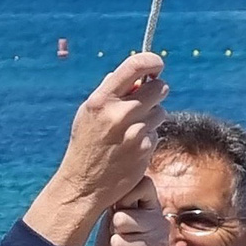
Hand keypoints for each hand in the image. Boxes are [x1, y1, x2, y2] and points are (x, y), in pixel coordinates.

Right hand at [57, 53, 168, 211]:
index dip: (152, 61)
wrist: (84, 185)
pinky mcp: (145, 149)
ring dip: (152, 116)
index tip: (157, 63)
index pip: (135, 66)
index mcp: (102, 100)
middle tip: (148, 98)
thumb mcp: (89, 113)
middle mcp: (120, 114)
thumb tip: (136, 76)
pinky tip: (132, 147)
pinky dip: (148, 137)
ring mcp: (135, 132)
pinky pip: (156, 133)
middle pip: (158, 87)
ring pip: (161, 111)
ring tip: (132, 129)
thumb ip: (111, 92)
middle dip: (156, 90)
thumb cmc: (86, 144)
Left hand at [96, 177, 168, 245]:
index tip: (120, 208)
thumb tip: (112, 190)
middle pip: (122, 217)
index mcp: (151, 207)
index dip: (125, 195)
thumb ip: (115, 207)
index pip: (143, 184)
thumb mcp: (112, 225)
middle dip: (113, 232)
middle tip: (121, 239)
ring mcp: (159, 244)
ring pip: (118, 242)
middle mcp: (160, 223)